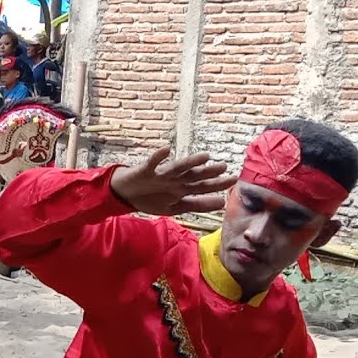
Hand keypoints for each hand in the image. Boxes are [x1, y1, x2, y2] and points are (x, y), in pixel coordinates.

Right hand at [110, 146, 234, 215]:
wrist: (124, 193)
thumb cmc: (150, 198)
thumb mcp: (174, 208)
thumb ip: (197, 205)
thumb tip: (221, 203)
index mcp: (181, 189)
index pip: (203, 187)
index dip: (217, 185)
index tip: (233, 181)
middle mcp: (174, 180)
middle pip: (194, 176)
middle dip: (208, 172)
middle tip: (225, 167)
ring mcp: (160, 174)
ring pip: (178, 167)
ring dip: (190, 162)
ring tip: (204, 157)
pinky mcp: (145, 170)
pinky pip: (152, 162)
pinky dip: (158, 156)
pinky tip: (166, 149)